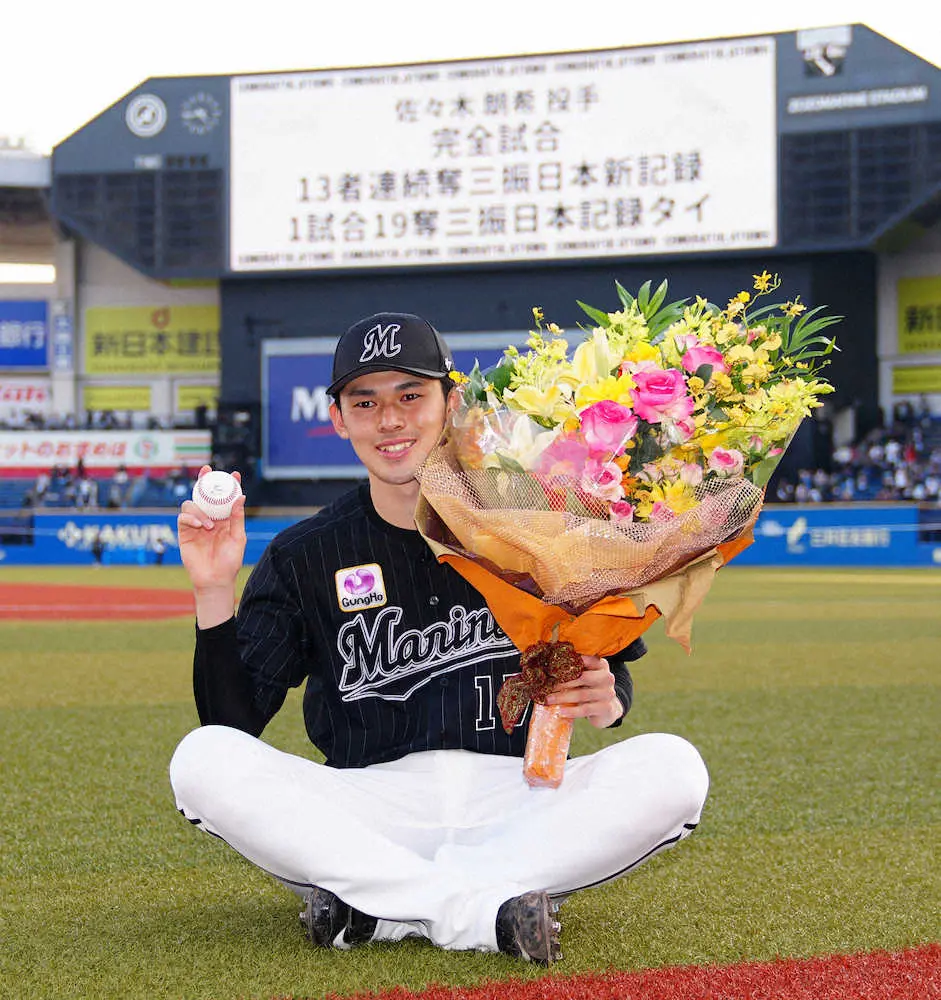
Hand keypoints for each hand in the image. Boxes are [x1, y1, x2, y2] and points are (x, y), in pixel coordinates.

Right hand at [178, 465, 246, 625]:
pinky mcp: (184, 533)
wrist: (215, 579)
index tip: (235, 474)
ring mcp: (196, 525)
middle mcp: (209, 519)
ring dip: (199, 510)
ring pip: (191, 504)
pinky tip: (199, 525)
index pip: (226, 498)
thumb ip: (237, 517)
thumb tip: (241, 497)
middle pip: (204, 495)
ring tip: (209, 525)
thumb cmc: (230, 561)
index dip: (229, 485)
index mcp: (225, 519)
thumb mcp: (238, 538)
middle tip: (207, 470)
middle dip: (204, 481)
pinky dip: (190, 517)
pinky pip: (182, 518)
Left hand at [544, 654, 622, 728]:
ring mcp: (608, 693)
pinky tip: (561, 711)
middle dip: (563, 682)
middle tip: (547, 686)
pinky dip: (572, 711)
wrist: (607, 709)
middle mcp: (607, 677)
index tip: (553, 665)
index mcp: (601, 665)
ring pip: (582, 694)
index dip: (570, 662)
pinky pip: (586, 709)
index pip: (586, 660)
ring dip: (563, 697)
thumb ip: (575, 671)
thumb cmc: (591, 689)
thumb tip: (548, 667)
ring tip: (549, 699)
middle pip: (583, 677)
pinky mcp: (606, 708)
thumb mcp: (587, 677)